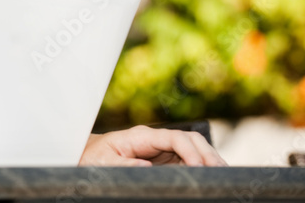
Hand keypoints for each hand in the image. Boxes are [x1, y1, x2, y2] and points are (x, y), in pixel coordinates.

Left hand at [79, 126, 227, 165]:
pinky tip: (213, 176)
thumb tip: (146, 166)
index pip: (174, 137)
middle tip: (221, 173)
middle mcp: (155, 140)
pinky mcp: (165, 159)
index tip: (200, 168)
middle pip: (190, 140)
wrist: (88, 156)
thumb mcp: (103, 162)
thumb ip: (123, 163)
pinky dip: (203, 166)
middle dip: (207, 154)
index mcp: (140, 136)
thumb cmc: (93, 158)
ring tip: (225, 175)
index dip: (190, 151)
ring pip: (194, 149)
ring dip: (210, 159)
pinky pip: (189, 160)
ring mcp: (162, 149)